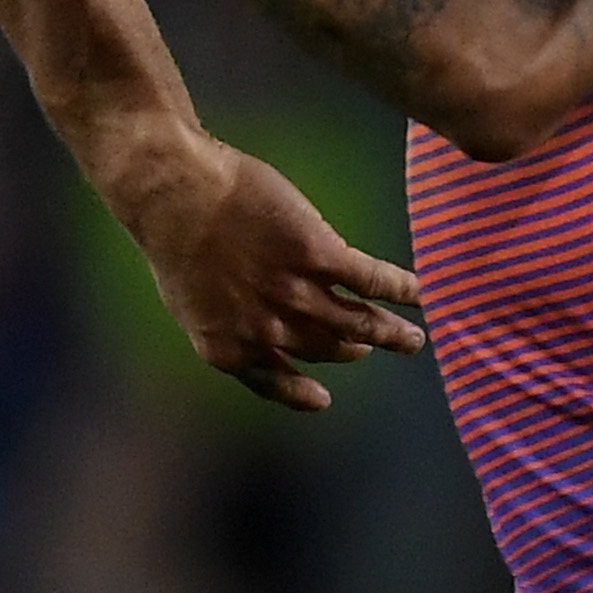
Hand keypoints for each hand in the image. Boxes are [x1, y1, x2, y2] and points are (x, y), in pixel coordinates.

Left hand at [114, 133, 425, 412]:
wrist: (173, 192)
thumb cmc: (171, 236)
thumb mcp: (188, 298)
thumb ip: (223, 323)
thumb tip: (250, 335)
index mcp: (229, 348)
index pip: (274, 378)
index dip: (301, 391)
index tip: (323, 399)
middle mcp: (267, 330)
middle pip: (326, 348)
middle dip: (357, 349)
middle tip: (385, 344)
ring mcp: (295, 293)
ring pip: (356, 322)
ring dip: (390, 333)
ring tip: (415, 339)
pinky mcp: (317, 254)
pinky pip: (369, 279)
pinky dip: (400, 288)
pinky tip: (420, 291)